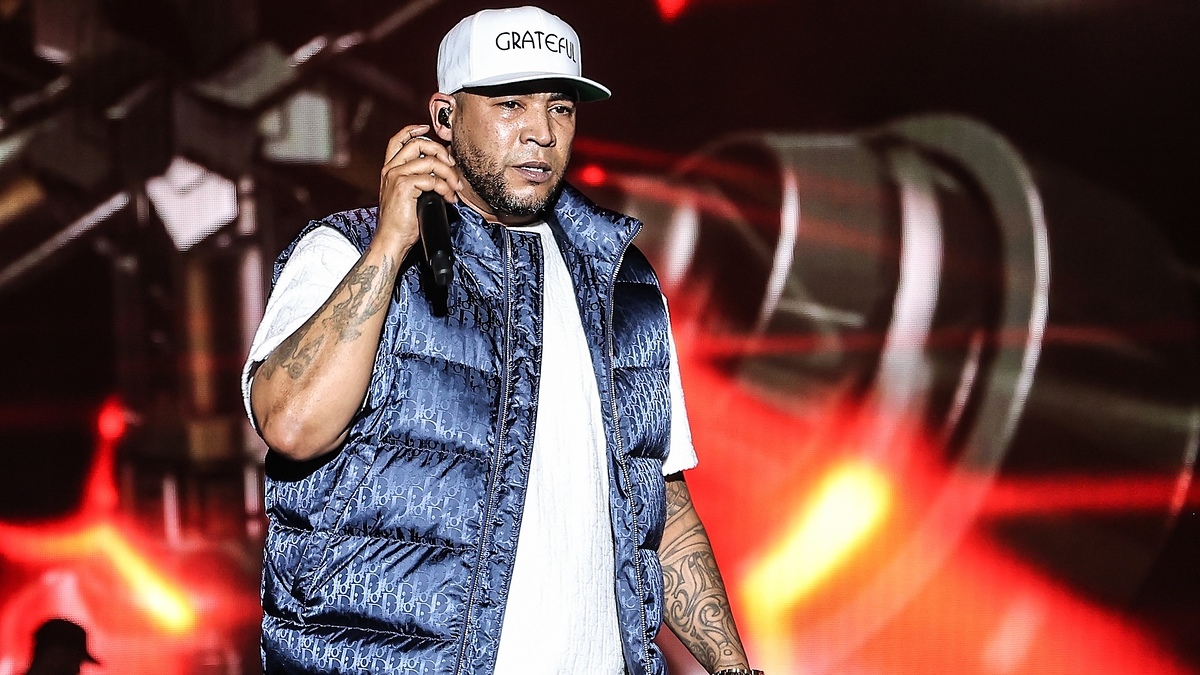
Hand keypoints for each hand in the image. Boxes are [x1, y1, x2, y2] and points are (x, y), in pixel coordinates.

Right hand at [377, 124, 463, 253]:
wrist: (392, 239)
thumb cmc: (403, 223)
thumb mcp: (410, 196)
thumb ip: (421, 179)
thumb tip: (443, 170)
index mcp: (390, 169)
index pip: (399, 140)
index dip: (414, 130)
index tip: (428, 129)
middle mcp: (391, 169)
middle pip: (418, 143)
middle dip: (441, 151)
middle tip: (452, 165)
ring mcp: (396, 176)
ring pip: (430, 162)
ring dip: (449, 174)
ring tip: (454, 188)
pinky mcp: (404, 186)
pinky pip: (432, 179)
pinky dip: (445, 188)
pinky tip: (449, 198)